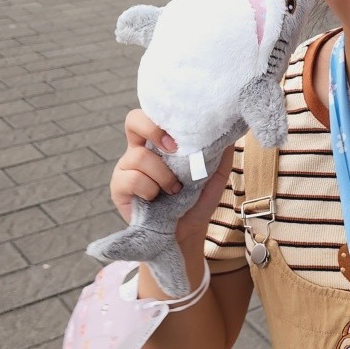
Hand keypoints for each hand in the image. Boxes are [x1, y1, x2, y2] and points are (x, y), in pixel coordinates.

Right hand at [109, 109, 233, 243]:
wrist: (186, 234)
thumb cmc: (196, 201)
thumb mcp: (214, 174)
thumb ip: (220, 151)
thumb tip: (230, 127)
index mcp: (160, 143)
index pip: (152, 114)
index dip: (162, 116)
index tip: (180, 134)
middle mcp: (140, 150)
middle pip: (133, 121)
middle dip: (153, 130)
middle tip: (173, 149)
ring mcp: (127, 168)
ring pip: (138, 155)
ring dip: (163, 174)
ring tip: (174, 189)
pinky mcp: (119, 188)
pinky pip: (132, 178)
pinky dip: (150, 189)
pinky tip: (157, 198)